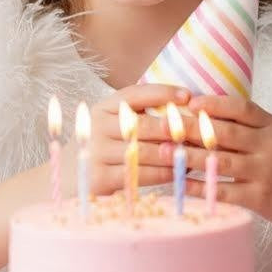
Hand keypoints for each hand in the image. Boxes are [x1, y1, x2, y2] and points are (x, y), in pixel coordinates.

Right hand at [59, 84, 190, 197]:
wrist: (71, 177)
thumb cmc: (104, 146)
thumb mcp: (113, 123)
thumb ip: (141, 113)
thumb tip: (185, 106)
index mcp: (102, 108)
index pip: (134, 94)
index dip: (162, 93)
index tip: (188, 95)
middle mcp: (96, 127)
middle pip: (143, 124)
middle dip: (174, 128)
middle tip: (200, 131)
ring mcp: (96, 153)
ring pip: (144, 152)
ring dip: (173, 154)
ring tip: (196, 153)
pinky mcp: (100, 178)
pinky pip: (140, 175)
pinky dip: (164, 173)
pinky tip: (179, 172)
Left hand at [176, 95, 271, 230]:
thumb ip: (245, 125)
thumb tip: (198, 112)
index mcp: (271, 126)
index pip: (242, 108)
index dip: (215, 104)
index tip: (190, 102)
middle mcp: (269, 146)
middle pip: (226, 133)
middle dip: (192, 128)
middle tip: (164, 125)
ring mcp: (265, 172)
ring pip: (221, 161)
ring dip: (188, 156)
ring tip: (162, 152)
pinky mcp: (260, 198)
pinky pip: (224, 191)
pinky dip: (200, 187)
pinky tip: (180, 183)